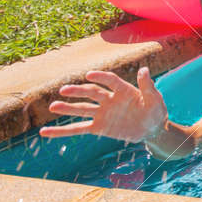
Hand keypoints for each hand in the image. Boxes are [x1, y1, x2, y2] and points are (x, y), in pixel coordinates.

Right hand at [40, 68, 167, 142]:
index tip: (89, 75)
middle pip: (92, 93)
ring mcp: (102, 113)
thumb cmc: (155, 111)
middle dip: (78, 91)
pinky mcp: (98, 127)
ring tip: (53, 107)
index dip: (100, 77)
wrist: (152, 129)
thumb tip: (144, 69)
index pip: (110, 81)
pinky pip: (78, 129)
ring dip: (68, 108)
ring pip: (82, 110)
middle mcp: (110, 99)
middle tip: (64, 90)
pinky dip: (62, 131)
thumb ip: (148, 86)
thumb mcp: (155, 99)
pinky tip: (46, 132)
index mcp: (124, 90)